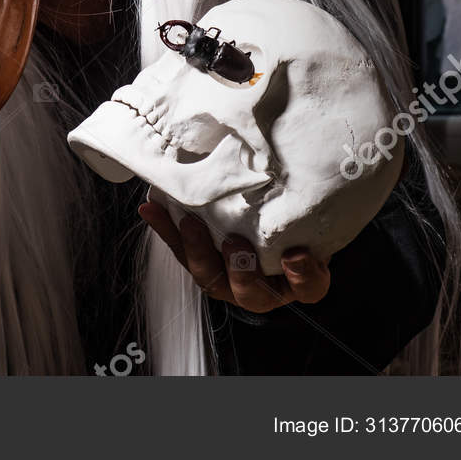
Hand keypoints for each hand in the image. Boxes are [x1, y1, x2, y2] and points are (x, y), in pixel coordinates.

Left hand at [138, 202, 330, 312]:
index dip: (302, 276)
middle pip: (251, 293)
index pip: (308, 286)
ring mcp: (229, 278)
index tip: (295, 255)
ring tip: (189, 224)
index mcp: (298, 279)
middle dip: (240, 271)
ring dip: (196, 250)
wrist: (273, 208)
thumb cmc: (296, 215)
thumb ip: (305, 204)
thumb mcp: (307, 212)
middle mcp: (264, 286)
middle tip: (234, 243)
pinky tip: (152, 209)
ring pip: (210, 277)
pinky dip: (166, 228)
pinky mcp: (201, 261)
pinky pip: (180, 250)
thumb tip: (304, 166)